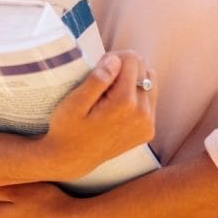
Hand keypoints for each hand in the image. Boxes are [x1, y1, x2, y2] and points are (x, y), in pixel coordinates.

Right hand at [40, 50, 155, 179]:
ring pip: (149, 82)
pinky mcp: (148, 131)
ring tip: (109, 93)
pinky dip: (135, 95)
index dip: (113, 58)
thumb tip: (116, 60)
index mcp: (125, 103)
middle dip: (123, 68)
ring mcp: (148, 124)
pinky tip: (117, 105)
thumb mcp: (74, 102)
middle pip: (143, 69)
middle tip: (101, 82)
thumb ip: (97, 80)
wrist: (72, 159)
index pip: (133, 59)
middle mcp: (143, 114)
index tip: (98, 69)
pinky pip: (149, 99)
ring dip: (131, 81)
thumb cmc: (68, 128)